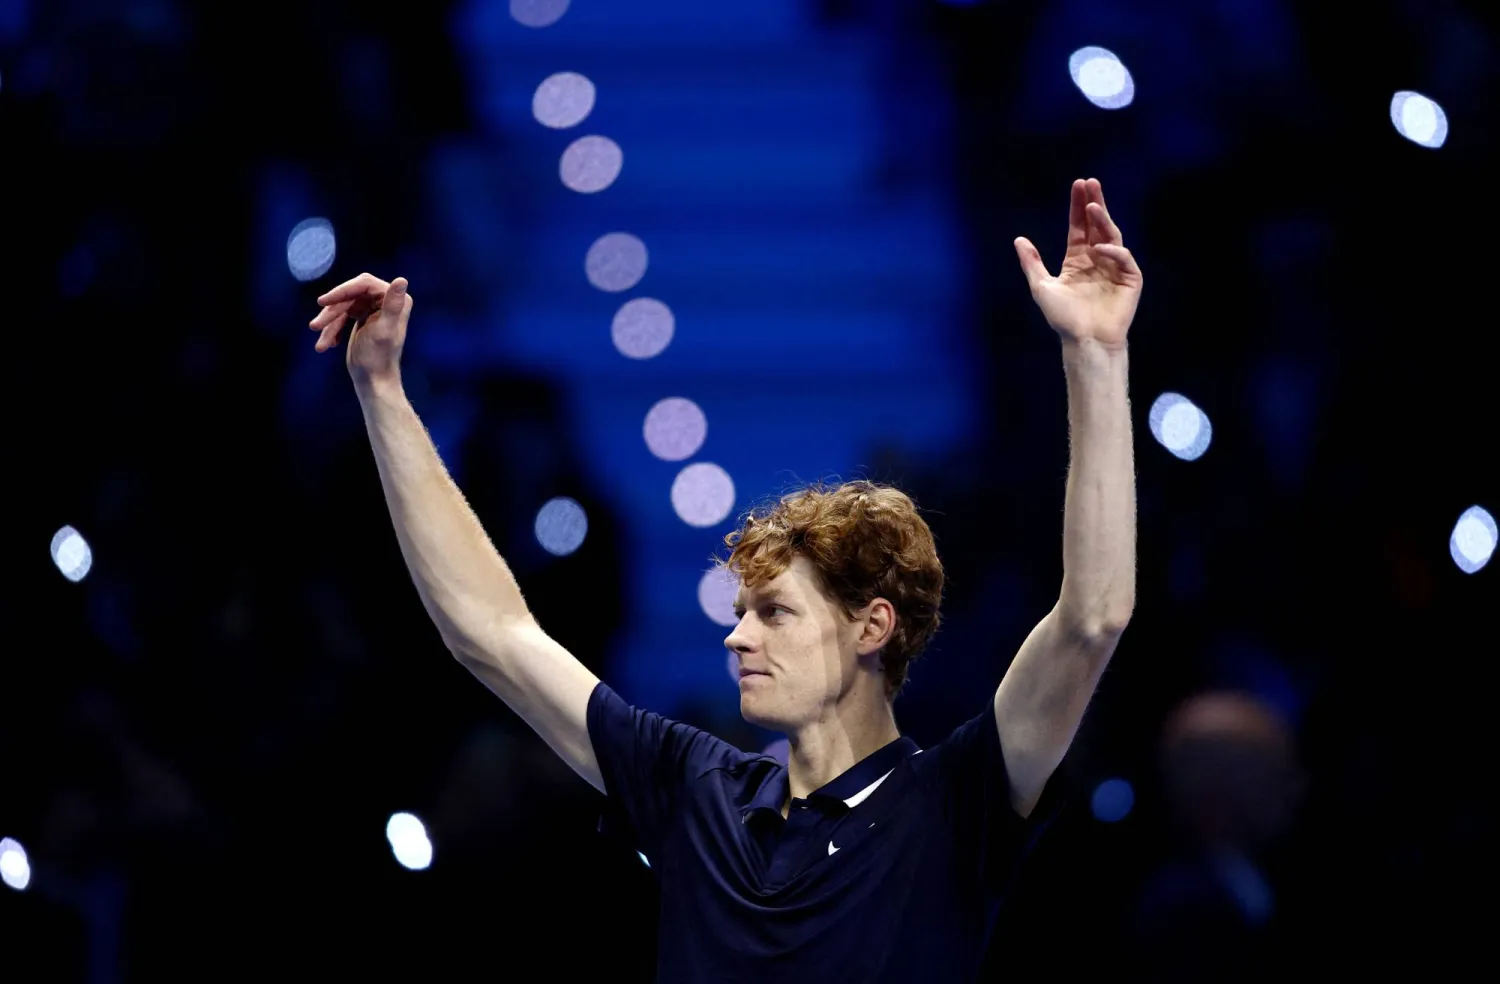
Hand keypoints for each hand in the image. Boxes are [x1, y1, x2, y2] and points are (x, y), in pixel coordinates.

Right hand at [307, 273, 412, 380]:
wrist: (373, 381)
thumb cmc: (378, 358)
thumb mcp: (382, 330)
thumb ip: (392, 305)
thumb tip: (402, 280)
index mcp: (397, 301)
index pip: (364, 284)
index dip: (342, 291)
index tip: (323, 302)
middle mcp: (387, 301)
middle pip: (350, 295)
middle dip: (332, 311)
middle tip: (315, 326)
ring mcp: (374, 308)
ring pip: (343, 306)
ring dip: (329, 323)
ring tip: (320, 343)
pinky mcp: (363, 317)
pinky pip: (341, 316)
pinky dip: (332, 329)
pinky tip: (328, 344)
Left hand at [1015, 178, 1141, 348]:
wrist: (1084, 340)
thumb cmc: (1063, 318)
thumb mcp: (1041, 287)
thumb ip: (1032, 263)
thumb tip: (1018, 240)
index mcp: (1078, 260)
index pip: (1079, 227)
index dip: (1077, 207)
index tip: (1078, 185)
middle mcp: (1097, 260)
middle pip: (1097, 226)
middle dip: (1094, 204)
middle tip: (1090, 183)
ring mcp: (1115, 268)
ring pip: (1111, 237)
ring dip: (1103, 220)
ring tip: (1093, 206)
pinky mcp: (1130, 280)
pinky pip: (1124, 259)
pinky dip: (1113, 252)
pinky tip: (1099, 248)